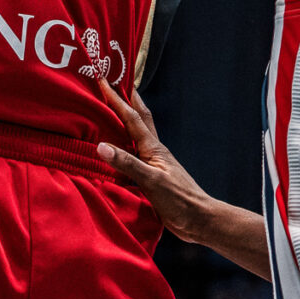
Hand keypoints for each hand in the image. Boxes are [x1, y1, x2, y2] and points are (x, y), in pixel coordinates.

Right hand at [93, 75, 219, 242]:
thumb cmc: (178, 200)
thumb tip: (101, 146)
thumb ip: (127, 163)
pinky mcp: (152, 176)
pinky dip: (124, 144)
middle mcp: (153, 150)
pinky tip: (117, 150)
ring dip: (126, 119)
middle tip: (113, 83)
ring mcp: (154, 162)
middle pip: (139, 118)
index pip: (131, 117)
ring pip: (137, 134)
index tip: (103, 80)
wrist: (198, 219)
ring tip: (111, 110)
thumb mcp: (150, 181)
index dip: (117, 98)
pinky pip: (135, 152)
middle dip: (127, 99)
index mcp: (153, 147)